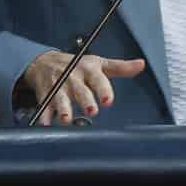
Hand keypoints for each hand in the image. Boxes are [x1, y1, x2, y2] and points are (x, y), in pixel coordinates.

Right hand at [22, 51, 146, 125]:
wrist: (45, 61)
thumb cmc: (77, 65)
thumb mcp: (99, 63)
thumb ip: (121, 67)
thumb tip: (141, 64)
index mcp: (89, 70)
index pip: (98, 79)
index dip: (103, 90)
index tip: (108, 101)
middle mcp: (73, 78)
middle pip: (80, 90)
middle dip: (85, 100)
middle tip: (91, 110)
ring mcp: (58, 86)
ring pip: (61, 98)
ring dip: (64, 109)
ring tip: (66, 119)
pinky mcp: (45, 95)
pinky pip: (44, 106)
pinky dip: (43, 115)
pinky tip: (45, 123)